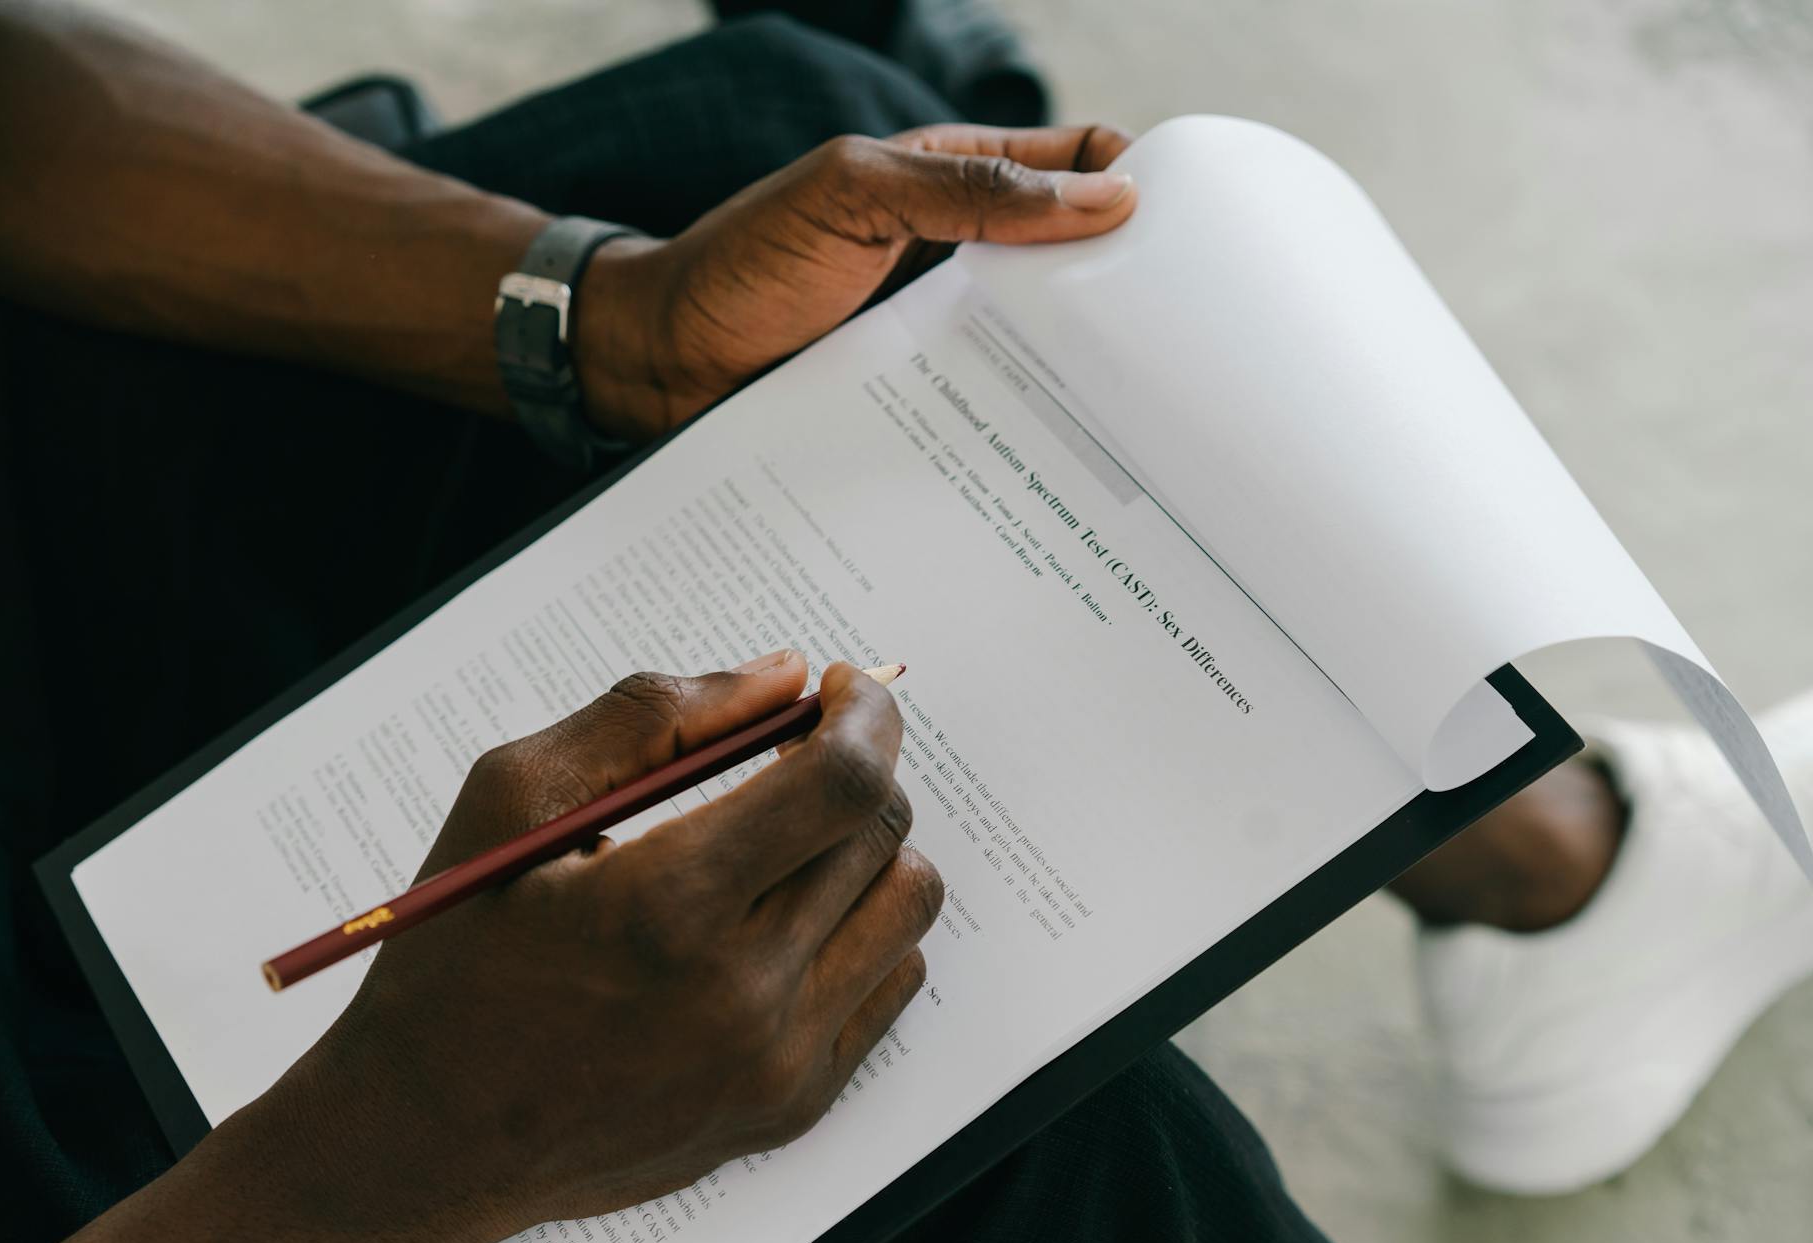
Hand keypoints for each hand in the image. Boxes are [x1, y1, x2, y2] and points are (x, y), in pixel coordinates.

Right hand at [71, 653, 940, 1242]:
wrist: (428, 1139)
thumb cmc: (458, 954)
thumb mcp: (511, 799)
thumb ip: (650, 716)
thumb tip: (784, 674)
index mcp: (664, 907)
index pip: (841, 782)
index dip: (864, 714)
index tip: (843, 687)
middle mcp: (739, 995)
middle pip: (881, 830)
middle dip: (851, 766)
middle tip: (794, 756)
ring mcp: (776, 1062)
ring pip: (906, 901)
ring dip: (865, 846)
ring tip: (789, 842)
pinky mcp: (794, 1105)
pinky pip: (891, 978)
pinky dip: (858, 925)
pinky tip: (783, 919)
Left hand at [572, 123, 1136, 439]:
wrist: (658, 363)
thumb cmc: (743, 263)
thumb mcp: (853, 196)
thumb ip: (971, 191)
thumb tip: (1108, 202)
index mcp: (955, 180)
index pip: (1077, 166)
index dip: (1138, 184)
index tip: (1197, 233)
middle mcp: (961, 256)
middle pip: (1076, 263)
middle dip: (1132, 292)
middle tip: (1192, 342)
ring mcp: (945, 332)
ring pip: (1045, 344)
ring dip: (1090, 372)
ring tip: (1151, 416)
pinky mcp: (926, 401)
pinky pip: (997, 408)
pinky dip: (1037, 426)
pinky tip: (1073, 462)